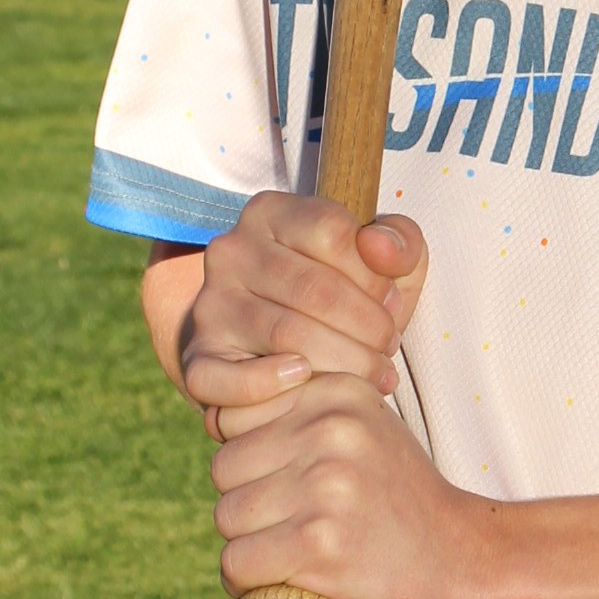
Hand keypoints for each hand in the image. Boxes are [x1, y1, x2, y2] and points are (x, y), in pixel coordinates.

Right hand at [181, 197, 428, 440]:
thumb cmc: (347, 296)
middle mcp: (231, 251)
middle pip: (314, 287)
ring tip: (374, 375)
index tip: (392, 304)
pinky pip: (225, 378)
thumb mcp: (385, 261)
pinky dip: (268, 385)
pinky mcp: (198, 357)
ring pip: (285, 333)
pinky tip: (305, 380)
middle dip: (368, 326)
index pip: (331, 230)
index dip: (374, 274)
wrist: (289, 347)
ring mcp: (210, 304)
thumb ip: (400, 243)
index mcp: (271, 213)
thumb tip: (378, 247)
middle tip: (389, 350)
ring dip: (344, 361)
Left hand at [208, 369, 477, 598]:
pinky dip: (250, 588)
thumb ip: (304, 415)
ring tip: (300, 559)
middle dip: (248, 507)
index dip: (254, 464)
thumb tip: (214, 413)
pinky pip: (237, 565)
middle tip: (298, 533)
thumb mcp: (366, 433)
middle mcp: (331, 429)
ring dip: (249, 549)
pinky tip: (291, 587)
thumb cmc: (402, 508)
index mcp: (338, 392)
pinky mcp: (318, 543)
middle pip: (224, 469)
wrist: (466, 571)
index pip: (236, 419)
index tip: (296, 489)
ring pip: (226, 517)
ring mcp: (325, 485)